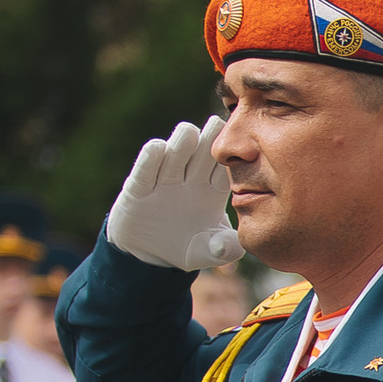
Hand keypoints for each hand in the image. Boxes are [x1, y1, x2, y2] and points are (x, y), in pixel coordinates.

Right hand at [108, 116, 243, 270]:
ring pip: (173, 158)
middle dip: (208, 140)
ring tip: (188, 131)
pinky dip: (149, 160)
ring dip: (180, 145)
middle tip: (217, 123)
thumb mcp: (209, 252)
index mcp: (211, 191)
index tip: (244, 144)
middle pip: (200, 156)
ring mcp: (163, 182)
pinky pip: (144, 172)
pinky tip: (157, 148)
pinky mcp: (138, 190)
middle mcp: (188, 181)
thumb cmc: (187, 248)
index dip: (231, 159)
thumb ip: (224, 249)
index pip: (222, 170)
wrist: (151, 258)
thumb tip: (227, 247)